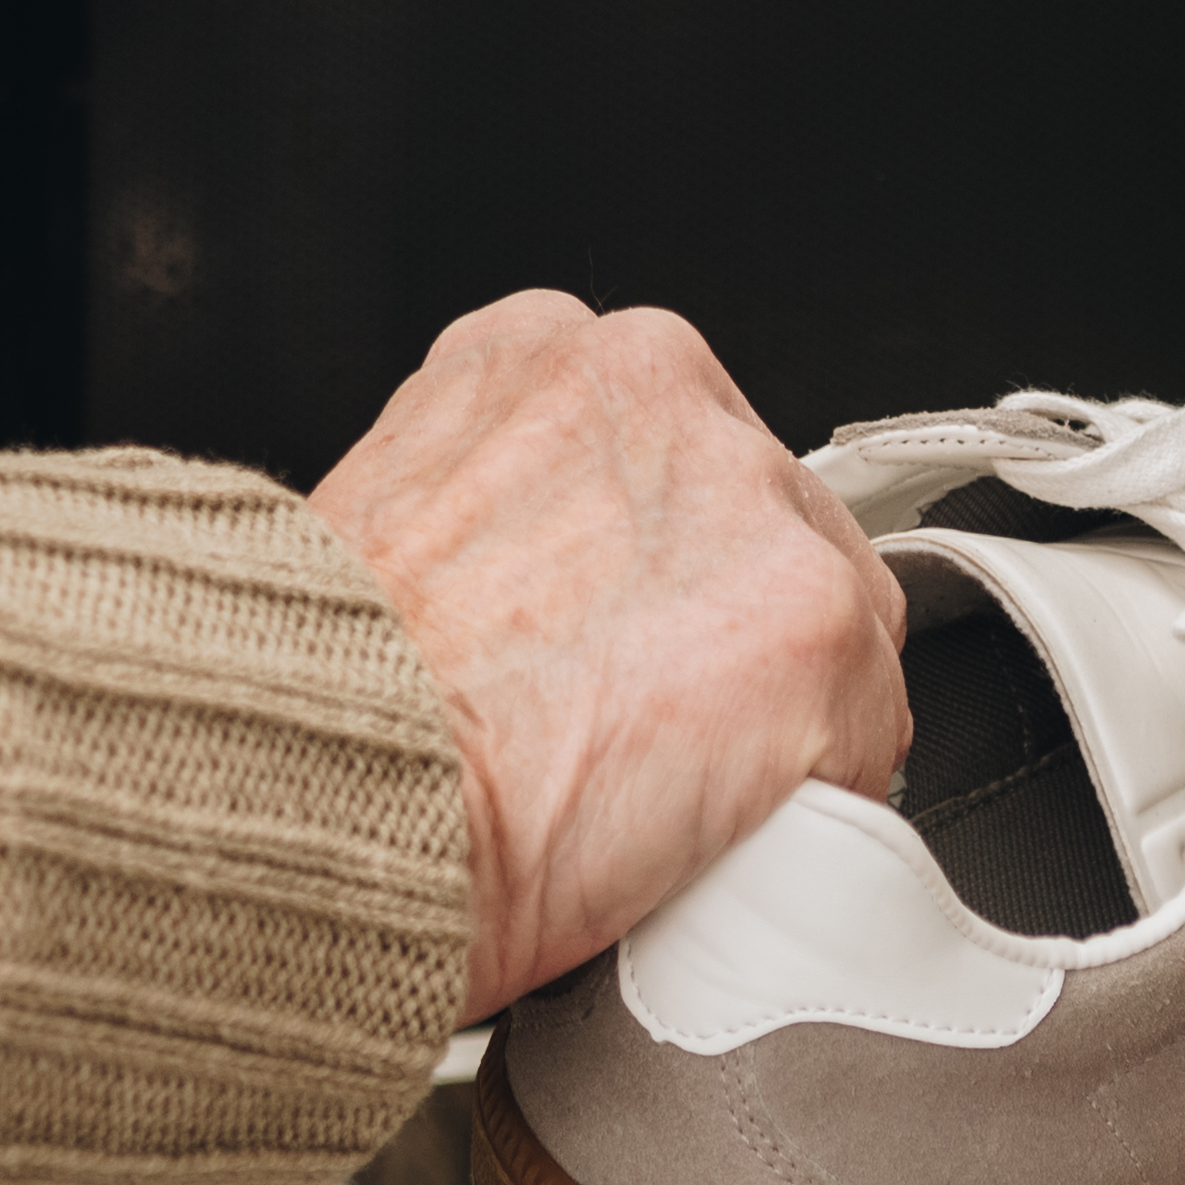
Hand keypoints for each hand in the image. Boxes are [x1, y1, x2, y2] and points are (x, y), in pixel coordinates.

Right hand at [314, 296, 913, 1018]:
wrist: (315, 782)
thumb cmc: (317, 694)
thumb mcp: (390, 532)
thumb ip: (500, 519)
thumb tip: (541, 606)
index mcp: (535, 352)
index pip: (663, 455)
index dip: (652, 574)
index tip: (617, 642)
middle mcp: (651, 384)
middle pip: (757, 521)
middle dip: (714, 631)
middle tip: (628, 730)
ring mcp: (745, 494)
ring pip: (824, 617)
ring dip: (770, 707)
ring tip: (657, 794)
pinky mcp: (815, 620)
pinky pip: (870, 726)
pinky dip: (813, 793)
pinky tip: (710, 832)